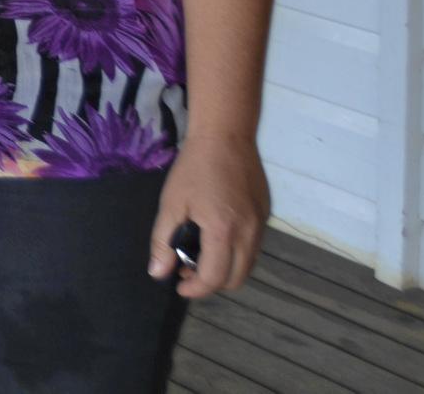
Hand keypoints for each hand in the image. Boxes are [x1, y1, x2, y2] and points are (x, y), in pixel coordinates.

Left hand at [152, 132, 268, 297]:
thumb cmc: (193, 168)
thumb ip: (163, 241)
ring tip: (200, 254)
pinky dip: (236, 253)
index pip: (214, 278)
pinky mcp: (265, 216)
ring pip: (248, 265)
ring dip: (225, 269)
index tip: (179, 286)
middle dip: (211, 282)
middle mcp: (248, 233)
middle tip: (187, 269)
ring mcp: (260, 225)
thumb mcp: (171, 204)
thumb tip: (158, 273)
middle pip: (236, 279)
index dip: (195, 289)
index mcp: (223, 231)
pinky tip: (217, 237)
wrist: (225, 135)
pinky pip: (253, 247)